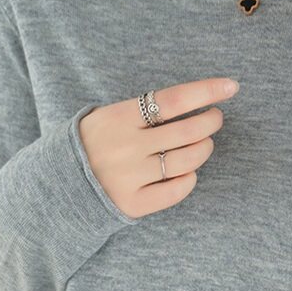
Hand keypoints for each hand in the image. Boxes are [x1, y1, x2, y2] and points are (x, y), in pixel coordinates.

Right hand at [78, 77, 237, 217]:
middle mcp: (126, 147)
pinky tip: (188, 172)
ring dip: (204, 149)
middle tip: (215, 117)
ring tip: (204, 143)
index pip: (173, 99)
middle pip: (187, 131)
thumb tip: (197, 100)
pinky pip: (176, 191)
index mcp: (119, 117)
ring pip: (187, 161)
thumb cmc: (96, 142)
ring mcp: (130, 177)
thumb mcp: (109, 115)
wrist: (60, 183)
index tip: (231, 87)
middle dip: (210, 121)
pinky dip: (189, 179)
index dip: (206, 91)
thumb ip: (145, 109)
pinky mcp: (133, 203)